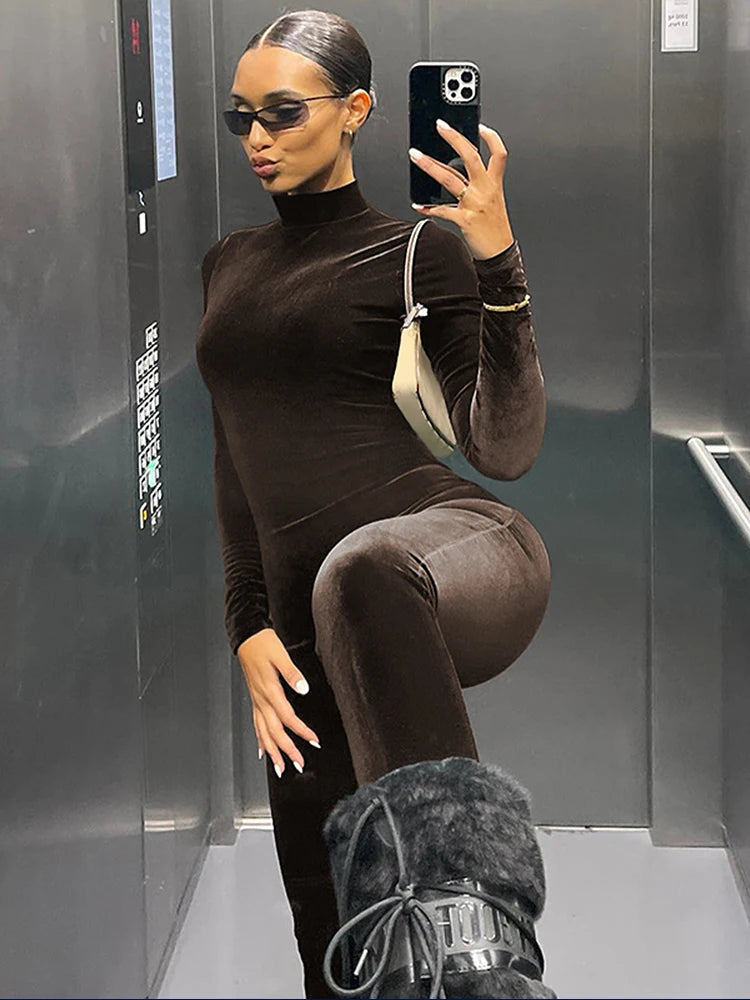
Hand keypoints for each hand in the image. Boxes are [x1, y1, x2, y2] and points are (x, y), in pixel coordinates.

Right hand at [236, 628, 321, 777]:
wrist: (247, 637)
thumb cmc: (263, 644)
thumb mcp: (281, 655)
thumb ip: (292, 674)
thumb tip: (303, 689)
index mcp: (270, 690)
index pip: (287, 717)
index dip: (301, 731)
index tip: (314, 741)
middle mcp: (261, 700)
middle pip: (274, 731)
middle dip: (286, 750)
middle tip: (298, 764)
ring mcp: (256, 701)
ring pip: (263, 732)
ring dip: (272, 752)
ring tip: (280, 768)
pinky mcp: (255, 699)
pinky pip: (256, 725)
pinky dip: (260, 740)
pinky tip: (263, 751)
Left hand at [408, 120, 514, 259]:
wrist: (499, 253)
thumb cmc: (494, 228)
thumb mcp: (493, 201)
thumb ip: (477, 185)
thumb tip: (452, 172)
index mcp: (494, 184)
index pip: (499, 155)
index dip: (492, 138)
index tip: (480, 126)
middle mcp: (485, 190)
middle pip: (471, 157)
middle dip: (454, 138)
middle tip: (440, 126)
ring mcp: (475, 204)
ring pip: (450, 179)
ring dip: (430, 165)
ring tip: (416, 155)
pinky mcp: (465, 220)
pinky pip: (443, 211)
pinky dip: (428, 208)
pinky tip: (418, 205)